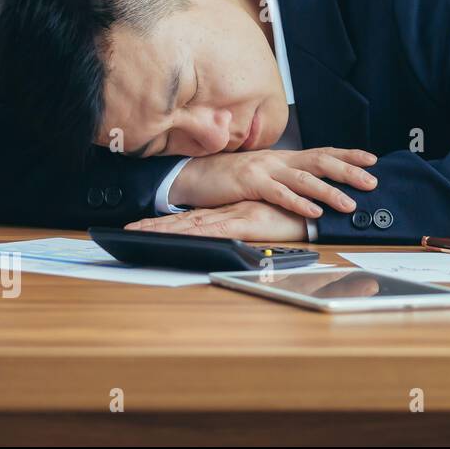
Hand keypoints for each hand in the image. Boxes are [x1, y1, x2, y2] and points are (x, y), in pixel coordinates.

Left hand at [126, 201, 309, 241]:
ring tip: (136, 235)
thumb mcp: (271, 220)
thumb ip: (253, 223)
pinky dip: (192, 234)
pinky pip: (213, 230)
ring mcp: (236, 215)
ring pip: (192, 223)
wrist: (322, 209)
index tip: (143, 227)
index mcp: (233, 211)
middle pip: (186, 219)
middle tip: (128, 231)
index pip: (194, 218)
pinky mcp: (246, 222)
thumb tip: (240, 230)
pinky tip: (174, 239)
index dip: (167, 222)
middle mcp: (230, 211)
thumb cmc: (301, 215)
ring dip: (163, 230)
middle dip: (155, 227)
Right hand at [169, 147, 377, 218]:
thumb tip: (314, 187)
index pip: (324, 152)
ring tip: (349, 203)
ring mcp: (265, 170)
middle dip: (349, 171)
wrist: (194, 174)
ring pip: (304, 179)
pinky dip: (298, 203)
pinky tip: (314, 212)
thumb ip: (287, 177)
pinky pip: (279, 194)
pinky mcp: (249, 183)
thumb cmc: (231, 177)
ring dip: (329, 191)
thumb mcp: (264, 173)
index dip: (349, 155)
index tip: (373, 160)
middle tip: (372, 182)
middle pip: (321, 161)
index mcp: (285, 157)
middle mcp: (279, 159)